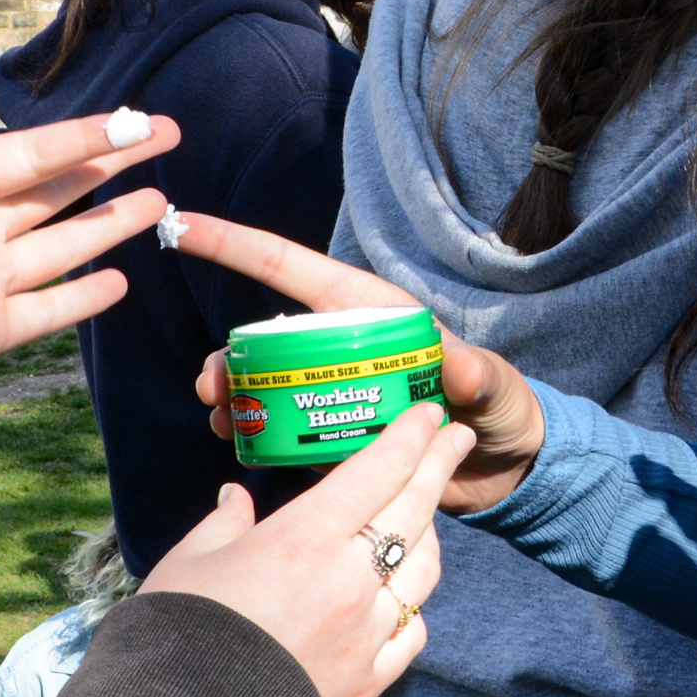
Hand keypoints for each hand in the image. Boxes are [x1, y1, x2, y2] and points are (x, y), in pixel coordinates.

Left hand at [0, 99, 171, 407]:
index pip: (33, 153)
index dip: (88, 136)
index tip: (138, 120)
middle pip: (61, 189)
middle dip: (114, 163)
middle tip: (167, 136)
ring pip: (64, 245)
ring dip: (111, 225)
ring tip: (159, 203)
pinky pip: (45, 312)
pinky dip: (82, 299)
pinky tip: (118, 283)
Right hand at [140, 406, 466, 696]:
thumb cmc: (179, 629)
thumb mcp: (193, 559)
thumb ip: (226, 521)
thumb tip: (237, 498)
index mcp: (306, 538)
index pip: (378, 471)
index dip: (410, 436)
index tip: (428, 413)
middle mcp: (350, 580)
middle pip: (413, 509)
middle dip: (439, 465)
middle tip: (456, 437)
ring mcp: (366, 633)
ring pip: (423, 571)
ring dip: (428, 535)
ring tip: (425, 516)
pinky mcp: (369, 681)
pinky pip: (411, 633)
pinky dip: (412, 607)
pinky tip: (404, 596)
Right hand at [160, 210, 546, 512]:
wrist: (510, 471)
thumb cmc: (507, 411)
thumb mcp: (497, 388)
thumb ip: (479, 376)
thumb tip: (460, 369)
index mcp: (374, 314)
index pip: (293, 269)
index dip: (236, 245)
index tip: (186, 225)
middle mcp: (347, 346)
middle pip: (268, 337)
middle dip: (229, 354)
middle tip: (211, 386)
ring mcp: (337, 390)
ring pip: (267, 384)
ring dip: (237, 397)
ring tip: (223, 419)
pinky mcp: (336, 434)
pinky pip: (284, 428)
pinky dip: (257, 433)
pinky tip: (243, 446)